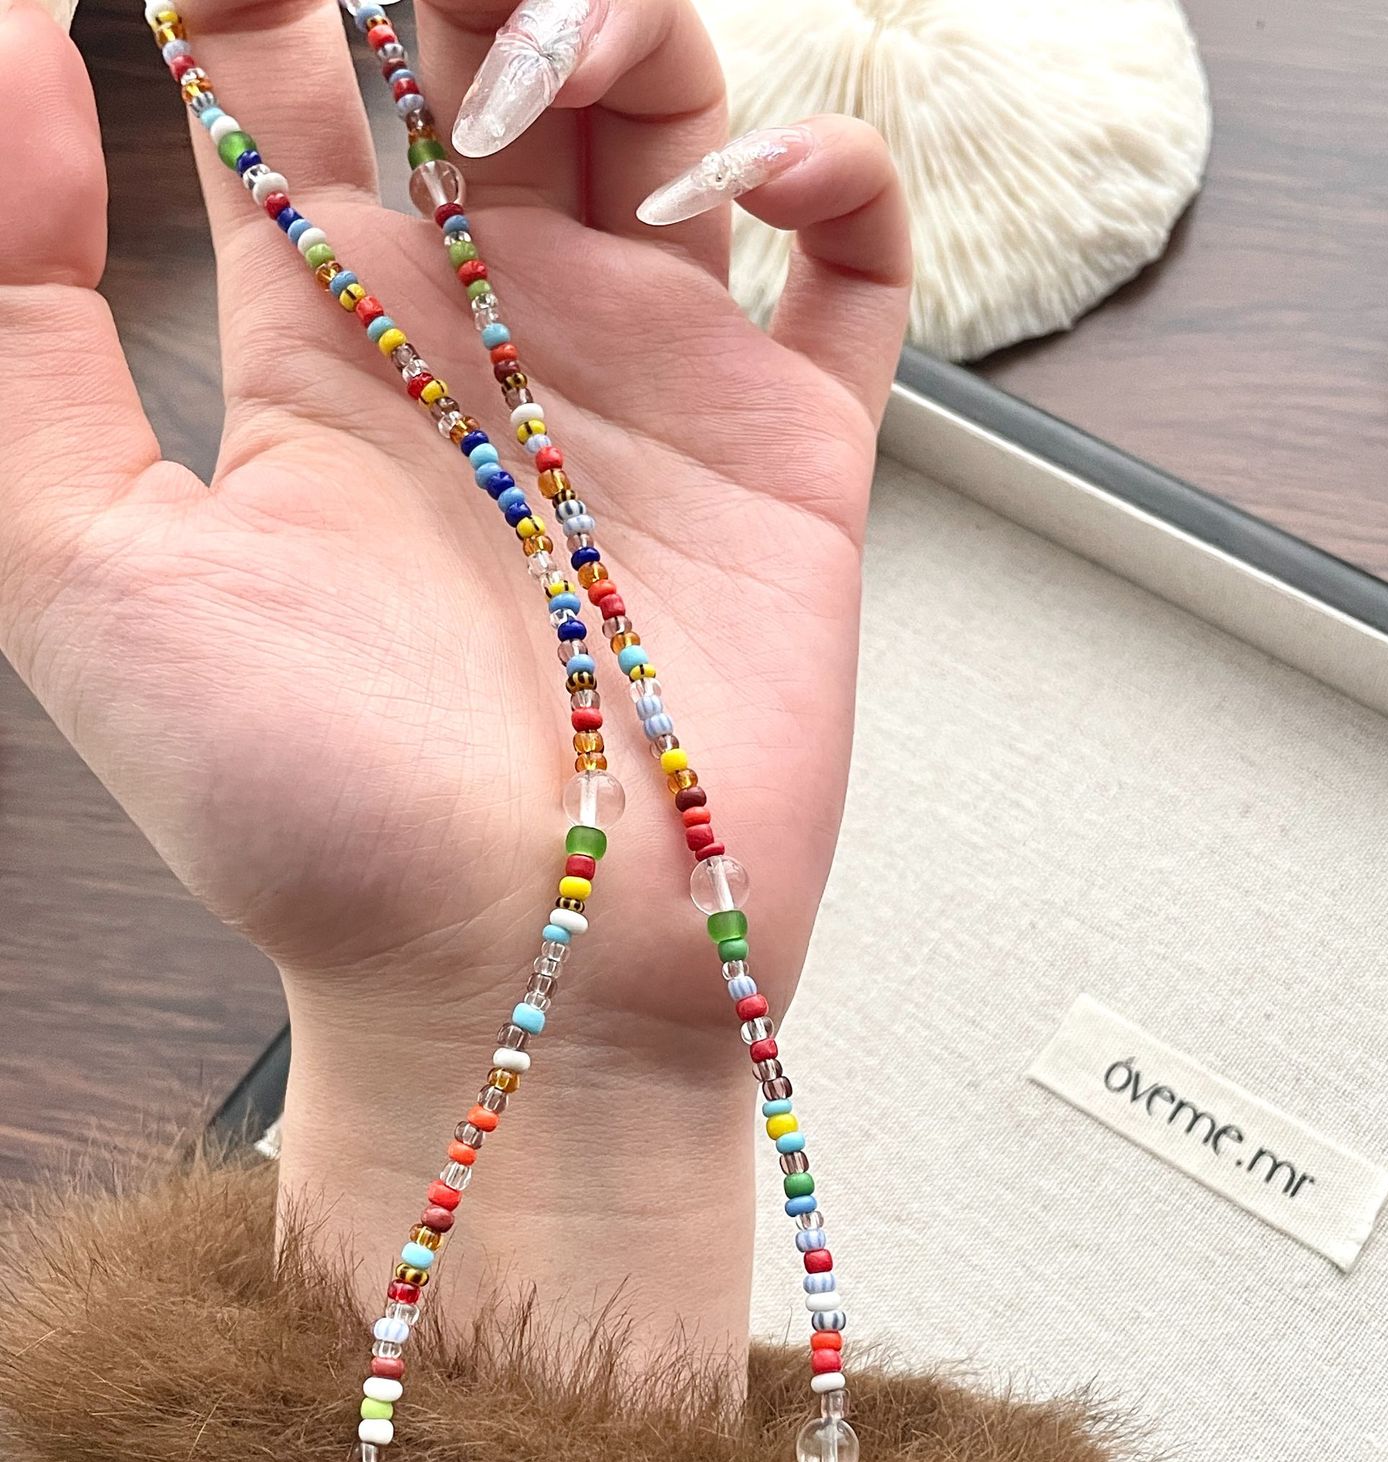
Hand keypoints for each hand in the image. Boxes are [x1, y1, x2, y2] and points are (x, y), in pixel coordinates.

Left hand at [0, 0, 908, 1369]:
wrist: (524, 983)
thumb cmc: (311, 823)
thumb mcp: (90, 572)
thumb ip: (20, 321)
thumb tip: (4, 55)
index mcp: (329, 344)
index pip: (285, 71)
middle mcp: (494, 338)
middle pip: (486, 49)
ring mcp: (650, 383)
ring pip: (668, 111)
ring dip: (638, 27)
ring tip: (566, 74)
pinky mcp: (788, 455)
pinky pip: (846, 267)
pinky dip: (828, 174)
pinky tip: (746, 184)